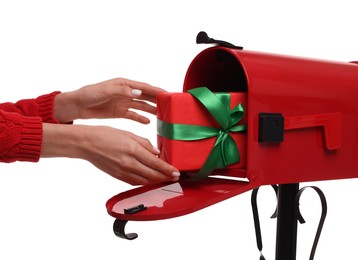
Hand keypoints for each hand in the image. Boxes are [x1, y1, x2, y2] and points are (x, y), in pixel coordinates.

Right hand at [41, 123, 179, 184]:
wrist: (86, 144)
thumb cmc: (105, 135)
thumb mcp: (128, 134)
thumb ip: (144, 143)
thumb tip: (155, 152)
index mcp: (132, 150)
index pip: (155, 163)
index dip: (167, 170)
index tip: (176, 172)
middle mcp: (128, 163)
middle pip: (152, 175)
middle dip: (165, 177)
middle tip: (175, 177)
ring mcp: (122, 171)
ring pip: (144, 181)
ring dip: (156, 181)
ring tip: (165, 179)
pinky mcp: (117, 176)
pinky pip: (134, 182)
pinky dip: (144, 182)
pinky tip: (150, 180)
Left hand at [54, 78, 165, 122]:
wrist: (77, 106)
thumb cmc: (89, 95)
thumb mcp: (105, 91)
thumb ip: (122, 91)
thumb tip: (139, 92)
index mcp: (124, 84)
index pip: (144, 87)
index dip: (156, 91)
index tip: (168, 94)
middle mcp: (126, 92)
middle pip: (146, 96)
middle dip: (157, 100)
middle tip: (170, 106)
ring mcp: (123, 102)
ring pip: (141, 106)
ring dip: (151, 109)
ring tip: (162, 115)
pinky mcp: (119, 112)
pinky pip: (133, 115)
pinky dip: (140, 118)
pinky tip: (148, 122)